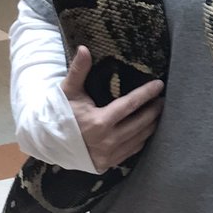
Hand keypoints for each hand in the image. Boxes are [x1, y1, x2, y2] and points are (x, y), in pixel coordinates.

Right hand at [61, 46, 163, 171]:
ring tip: (159, 112)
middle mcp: (106, 141)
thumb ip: (78, 70)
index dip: (146, 94)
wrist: (48, 142)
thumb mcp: (68, 91)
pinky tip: (146, 129)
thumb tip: (84, 48)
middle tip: (163, 99)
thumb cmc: (60, 113)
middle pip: (140, 123)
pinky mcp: (108, 164)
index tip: (159, 85)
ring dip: (151, 125)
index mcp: (98, 122)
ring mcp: (108, 155)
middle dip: (154, 110)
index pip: (130, 105)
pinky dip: (142, 139)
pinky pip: (132, 151)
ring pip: (139, 139)